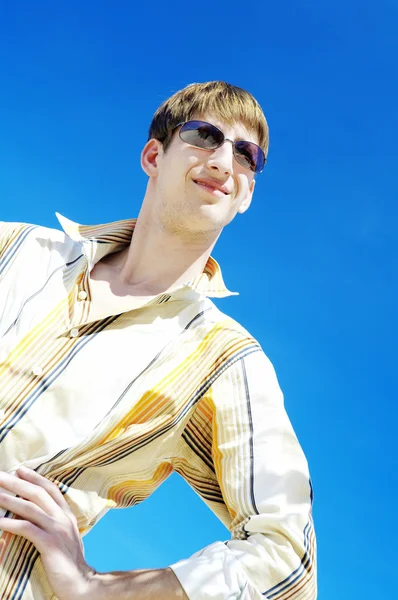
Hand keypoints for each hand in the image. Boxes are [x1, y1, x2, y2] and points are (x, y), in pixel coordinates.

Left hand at [0, 467, 95, 599]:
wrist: (82, 583)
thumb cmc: (70, 563)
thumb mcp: (66, 537)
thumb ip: (55, 524)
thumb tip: (40, 516)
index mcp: (67, 515)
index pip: (50, 489)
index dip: (35, 477)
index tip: (21, 469)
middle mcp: (62, 518)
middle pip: (38, 494)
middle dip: (17, 483)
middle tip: (1, 475)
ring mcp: (57, 530)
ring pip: (30, 508)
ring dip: (10, 500)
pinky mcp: (50, 544)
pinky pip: (27, 529)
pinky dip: (11, 523)